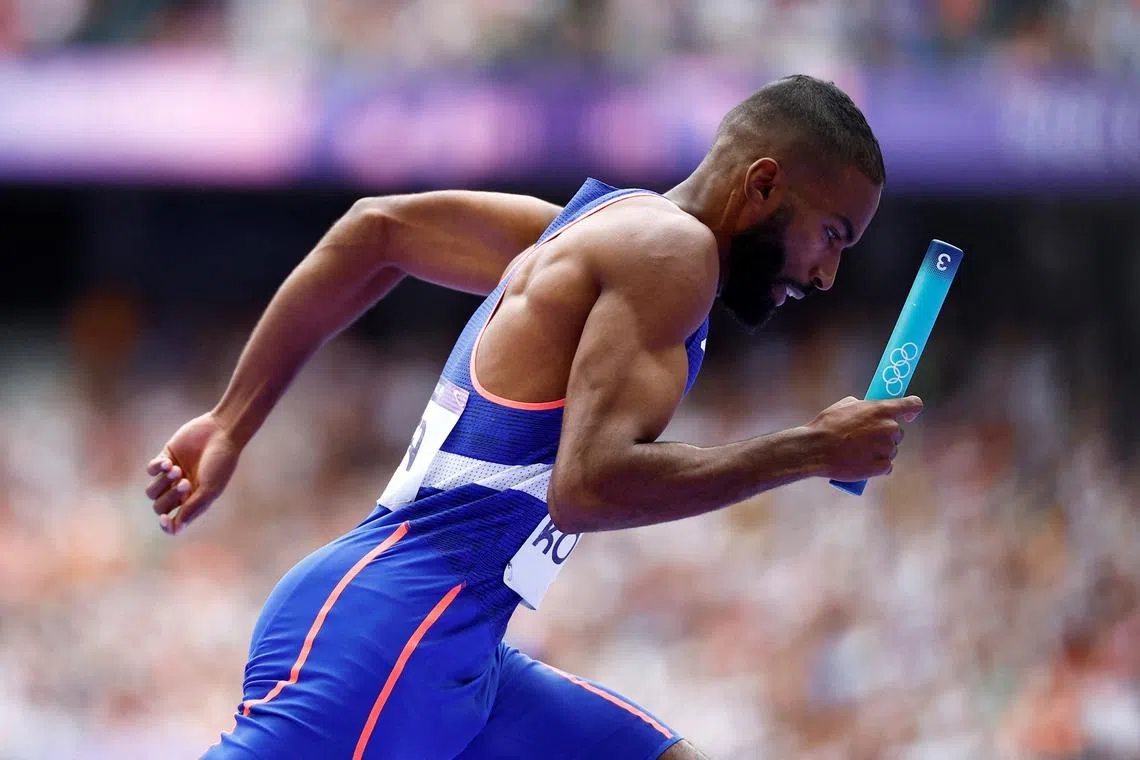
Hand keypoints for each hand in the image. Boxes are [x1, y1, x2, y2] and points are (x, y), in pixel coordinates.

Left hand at [145, 412, 240, 534]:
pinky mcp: (165, 458)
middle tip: (185, 482)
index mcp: (194, 502)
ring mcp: (172, 475)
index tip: (165, 518)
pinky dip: (157, 468)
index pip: (174, 522)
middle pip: (160, 506)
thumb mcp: (210, 488)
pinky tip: (169, 461)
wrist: (221, 432)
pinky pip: (151, 470)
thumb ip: (192, 508)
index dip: (166, 525)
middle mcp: (181, 491)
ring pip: (151, 491)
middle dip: (169, 497)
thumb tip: (176, 528)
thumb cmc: (220, 462)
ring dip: (162, 482)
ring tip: (177, 469)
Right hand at [805, 395, 922, 481]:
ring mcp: (887, 448)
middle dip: (885, 435)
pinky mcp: (882, 466)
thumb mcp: (844, 406)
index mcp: (882, 409)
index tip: (908, 414)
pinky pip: (886, 466)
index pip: (913, 405)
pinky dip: (877, 466)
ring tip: (860, 452)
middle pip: (898, 432)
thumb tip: (866, 409)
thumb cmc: (827, 426)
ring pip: (892, 449)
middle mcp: (890, 428)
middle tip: (866, 438)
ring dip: (880, 451)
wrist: (816, 449)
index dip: (911, 409)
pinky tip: (863, 463)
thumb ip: (862, 406)